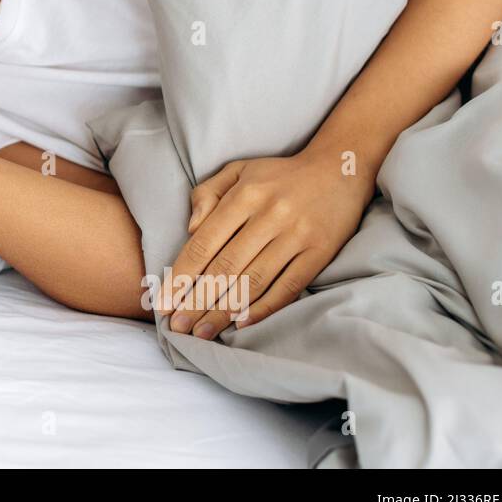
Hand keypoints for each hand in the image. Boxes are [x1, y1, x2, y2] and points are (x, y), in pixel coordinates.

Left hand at [163, 146, 375, 339]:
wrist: (339, 169)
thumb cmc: (278, 175)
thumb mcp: (238, 171)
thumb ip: (207, 194)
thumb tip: (190, 229)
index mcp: (244, 196)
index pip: (204, 243)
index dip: (181, 276)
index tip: (163, 301)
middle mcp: (269, 216)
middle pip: (226, 268)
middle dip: (196, 301)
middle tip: (176, 327)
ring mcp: (296, 236)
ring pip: (254, 281)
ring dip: (224, 311)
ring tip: (202, 333)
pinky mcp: (320, 252)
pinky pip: (288, 286)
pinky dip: (264, 307)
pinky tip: (241, 323)